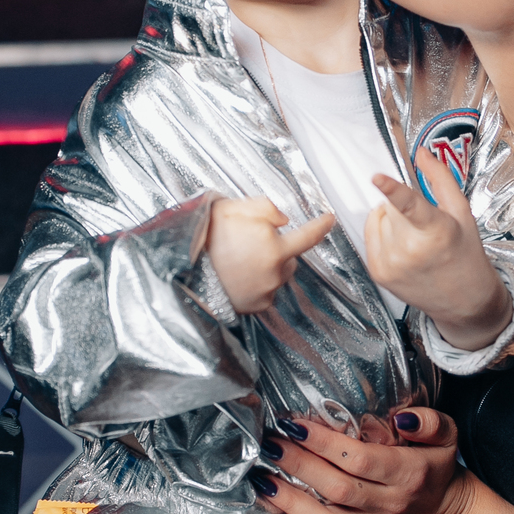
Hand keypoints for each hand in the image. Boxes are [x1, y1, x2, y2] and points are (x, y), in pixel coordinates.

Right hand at [207, 196, 335, 314]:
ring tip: (241, 261)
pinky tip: (239, 277)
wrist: (184, 270)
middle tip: (249, 243)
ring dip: (269, 267)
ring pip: (279, 274)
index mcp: (274, 247)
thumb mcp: (232, 208)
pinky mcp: (258, 306)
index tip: (329, 221)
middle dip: (278, 248)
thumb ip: (265, 207)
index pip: (309, 235)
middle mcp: (275, 271)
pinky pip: (267, 291)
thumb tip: (283, 219)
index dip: (321, 226)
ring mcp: (267, 290)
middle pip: (290, 256)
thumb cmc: (206, 239)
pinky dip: (258, 284)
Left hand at [248, 406, 469, 513]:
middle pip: (337, 487)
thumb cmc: (437, 467)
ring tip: (262, 476)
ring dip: (290, 498)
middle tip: (271, 443)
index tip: (295, 425)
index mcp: (409, 473)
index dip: (324, 443)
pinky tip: (272, 504)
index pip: (359, 459)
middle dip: (299, 465)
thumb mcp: (447, 436)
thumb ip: (428, 422)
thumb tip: (401, 417)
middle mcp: (389, 503)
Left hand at [365, 153, 509, 351]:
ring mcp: (390, 264)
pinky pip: (370, 236)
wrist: (464, 300)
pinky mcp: (377, 272)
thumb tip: (422, 152)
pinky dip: (384, 235)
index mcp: (436, 231)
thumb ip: (440, 179)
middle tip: (425, 223)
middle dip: (403, 208)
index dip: (391, 189)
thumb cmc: (465, 253)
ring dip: (392, 222)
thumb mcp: (461, 213)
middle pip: (390, 207)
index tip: (376, 177)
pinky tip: (405, 249)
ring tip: (416, 239)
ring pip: (378, 219)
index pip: (409, 205)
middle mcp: (409, 250)